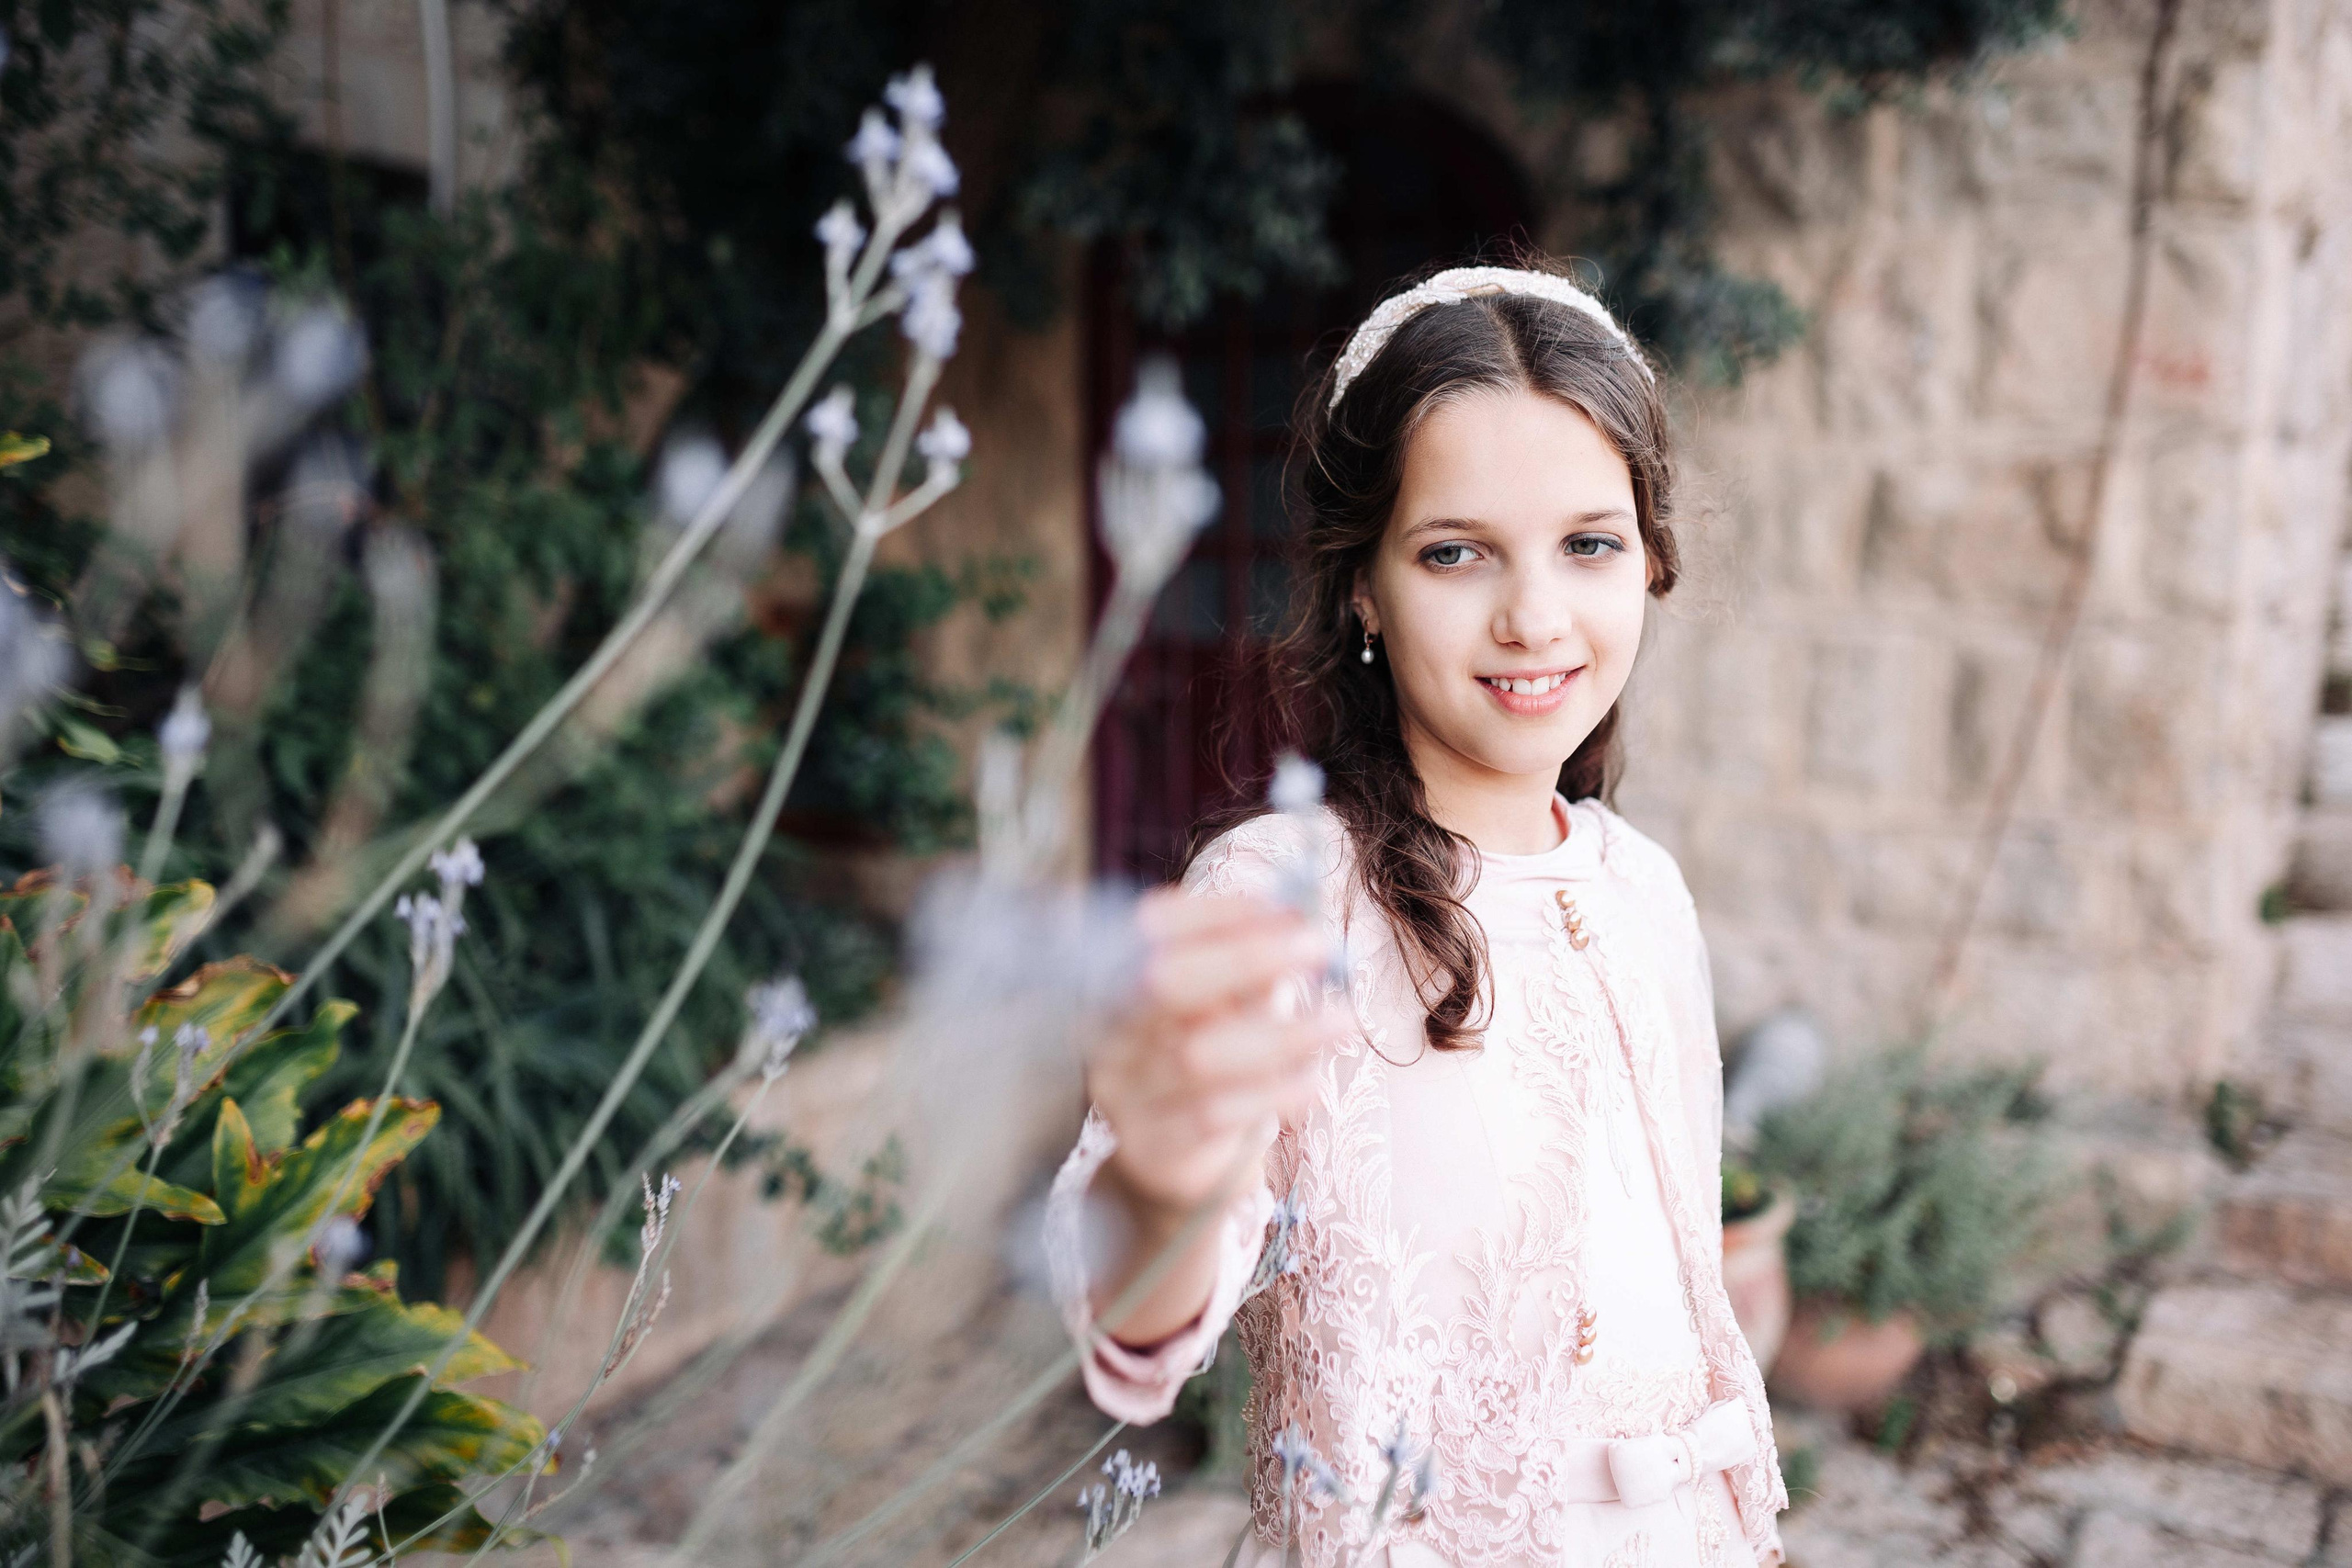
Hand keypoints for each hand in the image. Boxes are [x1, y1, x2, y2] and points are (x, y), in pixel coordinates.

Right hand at [1089, 885, 1337, 1225]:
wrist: (1172, 1167)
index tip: (1287, 910)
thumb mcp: (1229, 1013)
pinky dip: (1271, 1093)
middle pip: (1164, 982)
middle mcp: (1112, 1034)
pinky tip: (1312, 1082)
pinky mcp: (1154, 1150)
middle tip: (1318, 948)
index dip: (1217, 912)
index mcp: (1122, 983)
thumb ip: (1254, 974)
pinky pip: (1214, 1116)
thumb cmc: (1213, 1070)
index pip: (1152, 928)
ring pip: (1197, 1056)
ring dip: (1281, 1033)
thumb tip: (1301, 928)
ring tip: (1343, 1020)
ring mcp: (1126, 1094)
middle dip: (1245, 957)